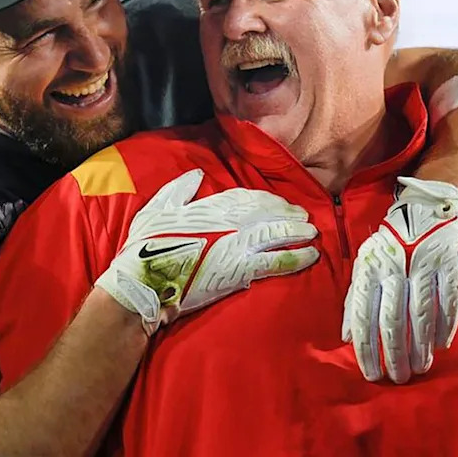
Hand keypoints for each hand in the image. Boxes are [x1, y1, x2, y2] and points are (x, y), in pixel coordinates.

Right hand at [95, 169, 319, 333]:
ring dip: (298, 233)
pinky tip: (311, 257)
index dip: (267, 200)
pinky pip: (276, 261)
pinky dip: (296, 258)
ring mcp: (237, 245)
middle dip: (288, 214)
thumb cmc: (144, 248)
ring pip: (277, 233)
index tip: (279, 203)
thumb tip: (197, 175)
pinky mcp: (241, 271)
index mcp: (209, 206)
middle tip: (304, 217)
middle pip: (268, 212)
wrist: (145, 284)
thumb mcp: (156, 209)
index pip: (246, 197)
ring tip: (313, 234)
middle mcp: (229, 222)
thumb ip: (179, 190)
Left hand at [341, 177, 457, 382]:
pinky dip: (444, 327)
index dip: (367, 348)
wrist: (427, 207)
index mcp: (369, 268)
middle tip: (398, 378)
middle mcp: (394, 268)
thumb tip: (346, 337)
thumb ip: (354, 300)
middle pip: (392, 320)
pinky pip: (448, 303)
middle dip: (395, 355)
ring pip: (421, 315)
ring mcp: (424, 265)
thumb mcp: (365, 264)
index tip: (370, 373)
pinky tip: (440, 345)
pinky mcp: (450, 265)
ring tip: (419, 368)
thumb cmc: (391, 243)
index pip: (363, 315)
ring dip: (420, 347)